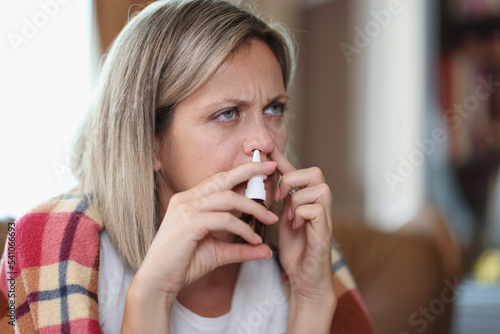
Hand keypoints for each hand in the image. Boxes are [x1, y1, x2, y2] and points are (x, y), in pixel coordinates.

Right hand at [134, 161, 276, 299]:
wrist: (158, 283)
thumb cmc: (183, 265)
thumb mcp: (217, 253)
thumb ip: (240, 248)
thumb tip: (265, 249)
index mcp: (190, 200)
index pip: (219, 180)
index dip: (241, 172)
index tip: (263, 170)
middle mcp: (186, 199)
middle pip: (223, 178)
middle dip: (249, 171)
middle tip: (272, 170)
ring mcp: (186, 209)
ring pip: (228, 199)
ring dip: (253, 208)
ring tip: (270, 219)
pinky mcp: (189, 223)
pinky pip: (224, 219)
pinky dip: (243, 228)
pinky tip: (253, 239)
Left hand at [270, 146, 334, 304]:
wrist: (305, 277)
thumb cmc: (295, 248)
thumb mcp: (282, 218)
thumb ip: (280, 199)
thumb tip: (265, 179)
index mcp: (305, 198)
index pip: (295, 170)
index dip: (281, 157)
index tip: (265, 146)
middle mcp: (319, 204)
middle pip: (315, 172)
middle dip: (293, 179)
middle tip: (280, 196)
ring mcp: (325, 217)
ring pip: (318, 188)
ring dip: (297, 201)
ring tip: (289, 216)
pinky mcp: (326, 231)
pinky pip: (316, 209)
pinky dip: (301, 215)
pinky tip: (296, 227)